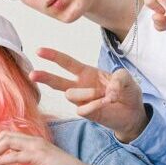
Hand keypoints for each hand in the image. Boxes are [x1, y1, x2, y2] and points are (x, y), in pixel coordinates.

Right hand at [31, 47, 147, 141]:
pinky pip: (81, 108)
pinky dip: (94, 105)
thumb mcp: (127, 78)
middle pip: (57, 81)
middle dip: (45, 76)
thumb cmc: (126, 92)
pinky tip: (105, 103)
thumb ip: (120, 77)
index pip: (66, 63)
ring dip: (87, 92)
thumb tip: (110, 88)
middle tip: (32, 74)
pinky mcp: (85, 113)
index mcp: (86, 73)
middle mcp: (80, 86)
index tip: (39, 51)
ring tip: (105, 95)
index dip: (53, 56)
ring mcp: (81, 101)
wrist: (133, 113)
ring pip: (70, 94)